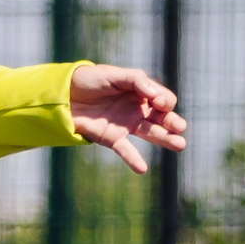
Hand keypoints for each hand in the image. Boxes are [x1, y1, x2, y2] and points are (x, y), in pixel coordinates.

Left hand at [68, 64, 186, 173]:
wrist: (64, 94)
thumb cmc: (90, 80)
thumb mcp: (114, 75)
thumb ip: (136, 81)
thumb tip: (155, 95)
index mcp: (141, 92)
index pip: (162, 99)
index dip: (165, 100)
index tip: (158, 101)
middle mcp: (137, 110)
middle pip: (162, 118)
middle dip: (173, 122)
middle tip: (180, 127)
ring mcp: (126, 125)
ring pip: (151, 133)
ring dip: (165, 139)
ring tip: (179, 145)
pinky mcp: (111, 138)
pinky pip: (125, 150)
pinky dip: (133, 159)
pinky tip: (142, 168)